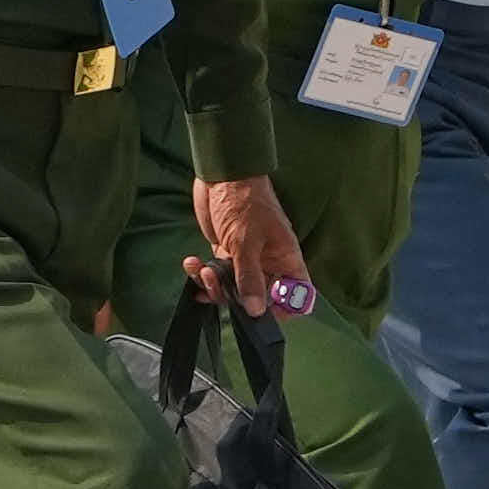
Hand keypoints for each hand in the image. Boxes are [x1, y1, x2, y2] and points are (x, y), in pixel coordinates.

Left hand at [193, 173, 314, 319]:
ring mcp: (247, 258)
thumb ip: (250, 279)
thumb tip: (256, 312)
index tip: (259, 313)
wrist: (221, 175)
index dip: (284, 308)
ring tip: (201, 270)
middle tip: (216, 284)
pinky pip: (216, 274)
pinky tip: (192, 263)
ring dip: (213, 285)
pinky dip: (201, 273)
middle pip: (258, 296)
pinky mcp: (226, 252)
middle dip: (233, 296)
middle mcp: (269, 262)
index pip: (296, 293)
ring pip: (232, 288)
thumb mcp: (247, 243)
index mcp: (285, 258)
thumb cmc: (245, 203)